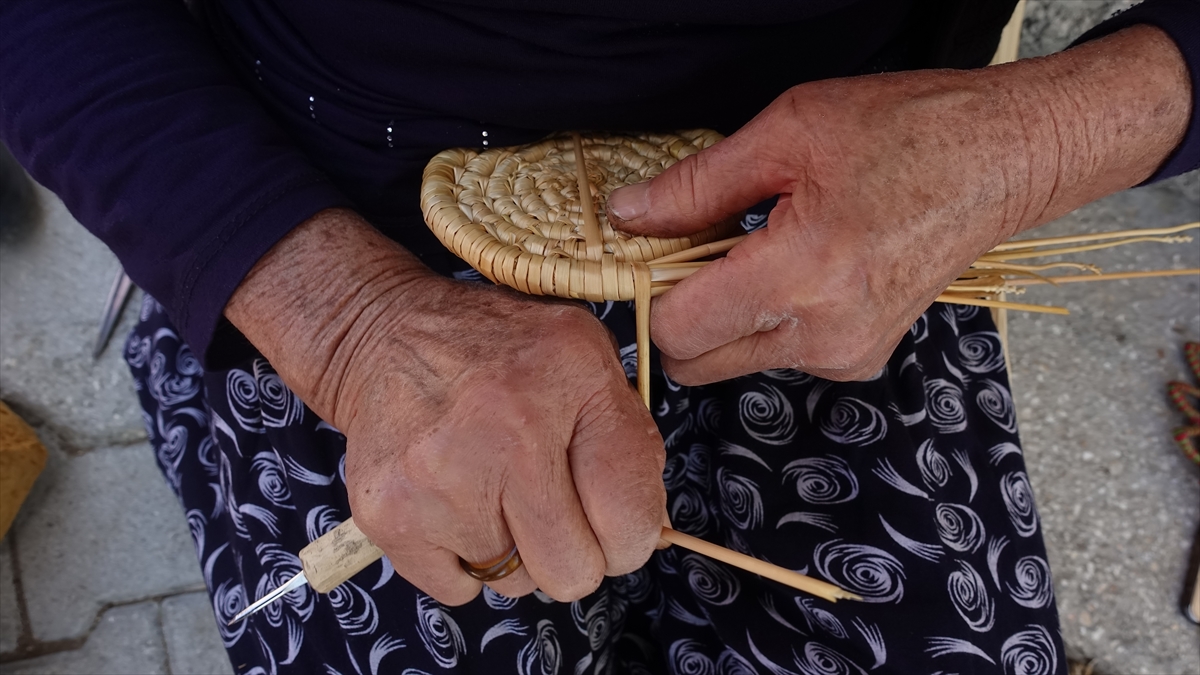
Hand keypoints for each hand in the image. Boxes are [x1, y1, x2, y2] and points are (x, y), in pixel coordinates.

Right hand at [227, 210, 666, 604]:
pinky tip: (450, 500)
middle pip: (573, 570)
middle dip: (570, 553)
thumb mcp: (581, 354)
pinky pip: (458, 589)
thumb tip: (647, 530)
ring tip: (488, 486)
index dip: (628, 537)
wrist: (381, 337)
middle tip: (548, 511)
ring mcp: (444, 472)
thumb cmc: (494, 354)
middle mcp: (511, 422)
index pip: (630, 511)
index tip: (610, 525)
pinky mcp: (390, 512)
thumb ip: (625, 434)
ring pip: (515, 583)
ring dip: (510, 548)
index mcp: (573, 371)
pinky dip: (458, 559)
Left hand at [607, 25, 1189, 384]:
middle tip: (699, 249)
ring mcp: (846, 354)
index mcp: (802, 274)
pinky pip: (779, 354)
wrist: (1002, 159)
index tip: (650, 255)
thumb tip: (626, 216)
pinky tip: (797, 266)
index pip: (678, 332)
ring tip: (761, 247)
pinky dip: (766, 319)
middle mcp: (824, 334)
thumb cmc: (909, 132)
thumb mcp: (787, 133)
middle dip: (683, 311)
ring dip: (726, 314)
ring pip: (735, 359)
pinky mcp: (860, 358)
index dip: (649, 293)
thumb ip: (694, 186)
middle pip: (697, 362)